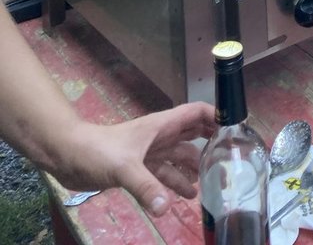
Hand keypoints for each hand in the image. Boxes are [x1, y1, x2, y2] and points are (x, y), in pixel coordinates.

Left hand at [59, 102, 214, 216]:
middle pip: (192, 135)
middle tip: (229, 160)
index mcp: (162, 126)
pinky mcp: (138, 167)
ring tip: (208, 186)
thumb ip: (146, 187)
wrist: (68, 156)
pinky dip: (173, 184)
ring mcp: (149, 152)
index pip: (196, 113)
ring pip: (179, 157)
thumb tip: (166, 209)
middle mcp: (160, 136)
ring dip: (193, 169)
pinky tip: (180, 198)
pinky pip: (163, 174)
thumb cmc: (99, 150)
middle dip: (210, 144)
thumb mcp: (124, 167)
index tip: (235, 129)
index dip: (216, 116)